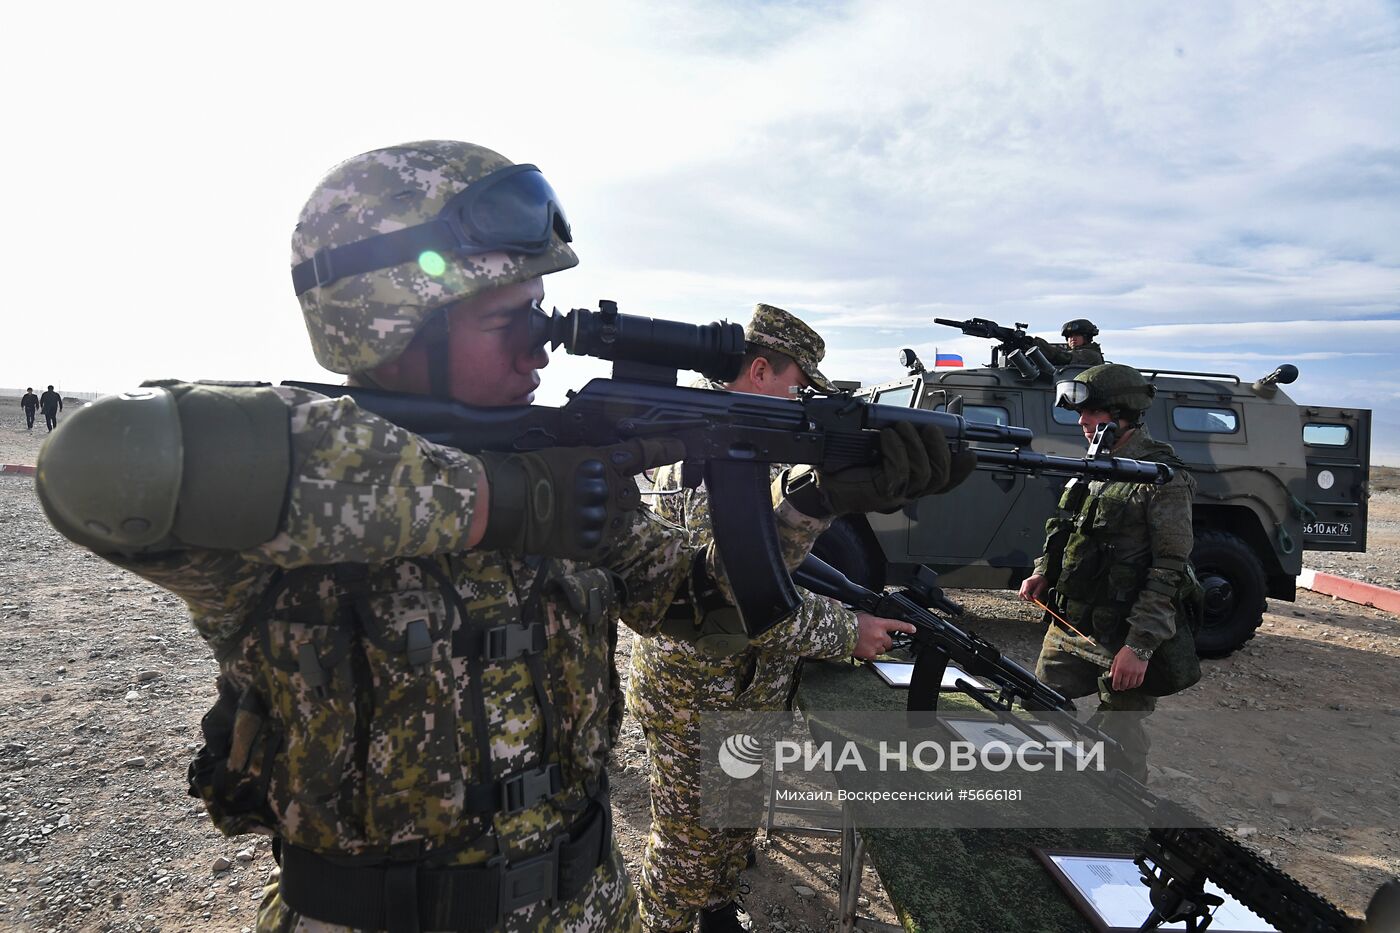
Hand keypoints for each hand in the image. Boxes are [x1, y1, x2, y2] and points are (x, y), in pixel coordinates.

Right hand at [479, 438, 684, 561]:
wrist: (509, 502)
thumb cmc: (533, 471)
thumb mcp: (569, 454)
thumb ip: (597, 462)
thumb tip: (614, 467)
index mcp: (604, 462)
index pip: (644, 453)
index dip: (666, 450)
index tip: (683, 446)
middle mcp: (610, 489)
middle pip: (632, 495)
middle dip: (618, 496)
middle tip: (591, 497)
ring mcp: (603, 518)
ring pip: (619, 520)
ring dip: (605, 518)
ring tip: (576, 515)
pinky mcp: (593, 543)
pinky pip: (603, 542)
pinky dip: (590, 538)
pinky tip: (570, 530)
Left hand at [788, 422, 955, 516]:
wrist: (821, 481)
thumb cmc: (848, 464)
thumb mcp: (877, 447)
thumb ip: (898, 439)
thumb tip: (913, 419)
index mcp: (912, 482)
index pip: (945, 482)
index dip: (961, 469)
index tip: (969, 452)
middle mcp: (908, 492)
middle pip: (940, 477)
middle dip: (940, 450)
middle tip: (929, 428)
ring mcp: (896, 495)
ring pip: (924, 474)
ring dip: (916, 446)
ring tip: (900, 427)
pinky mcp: (881, 493)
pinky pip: (900, 472)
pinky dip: (896, 450)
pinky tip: (887, 437)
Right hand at [852, 612, 915, 659]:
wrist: (841, 633)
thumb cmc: (849, 623)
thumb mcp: (863, 615)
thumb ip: (873, 618)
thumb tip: (875, 619)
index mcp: (879, 623)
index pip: (897, 625)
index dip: (906, 627)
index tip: (913, 629)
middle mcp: (880, 635)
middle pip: (889, 641)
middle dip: (884, 640)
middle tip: (875, 638)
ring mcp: (876, 646)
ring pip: (883, 649)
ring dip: (878, 647)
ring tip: (867, 643)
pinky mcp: (870, 654)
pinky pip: (874, 656)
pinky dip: (871, 653)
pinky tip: (864, 649)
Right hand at [1018, 574, 1048, 602]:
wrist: (1041, 575)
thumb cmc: (1041, 580)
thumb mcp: (1041, 586)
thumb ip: (1037, 592)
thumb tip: (1034, 598)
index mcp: (1027, 583)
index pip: (1025, 592)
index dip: (1028, 597)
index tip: (1033, 600)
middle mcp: (1024, 584)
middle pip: (1021, 593)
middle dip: (1026, 598)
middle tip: (1032, 600)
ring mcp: (1023, 585)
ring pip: (1021, 593)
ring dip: (1025, 597)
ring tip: (1032, 598)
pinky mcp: (1024, 586)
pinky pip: (1023, 592)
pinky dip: (1026, 595)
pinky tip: (1031, 596)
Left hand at [1109, 646, 1147, 691]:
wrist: (1137, 648)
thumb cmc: (1126, 652)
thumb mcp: (1116, 658)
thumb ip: (1113, 668)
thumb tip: (1111, 675)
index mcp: (1120, 669)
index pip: (1116, 681)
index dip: (1115, 686)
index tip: (1115, 688)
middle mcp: (1127, 672)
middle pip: (1124, 684)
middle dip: (1121, 687)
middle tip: (1120, 688)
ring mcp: (1135, 673)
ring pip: (1131, 685)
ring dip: (1128, 687)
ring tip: (1126, 686)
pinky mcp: (1141, 673)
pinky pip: (1139, 682)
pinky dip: (1136, 685)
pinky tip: (1133, 684)